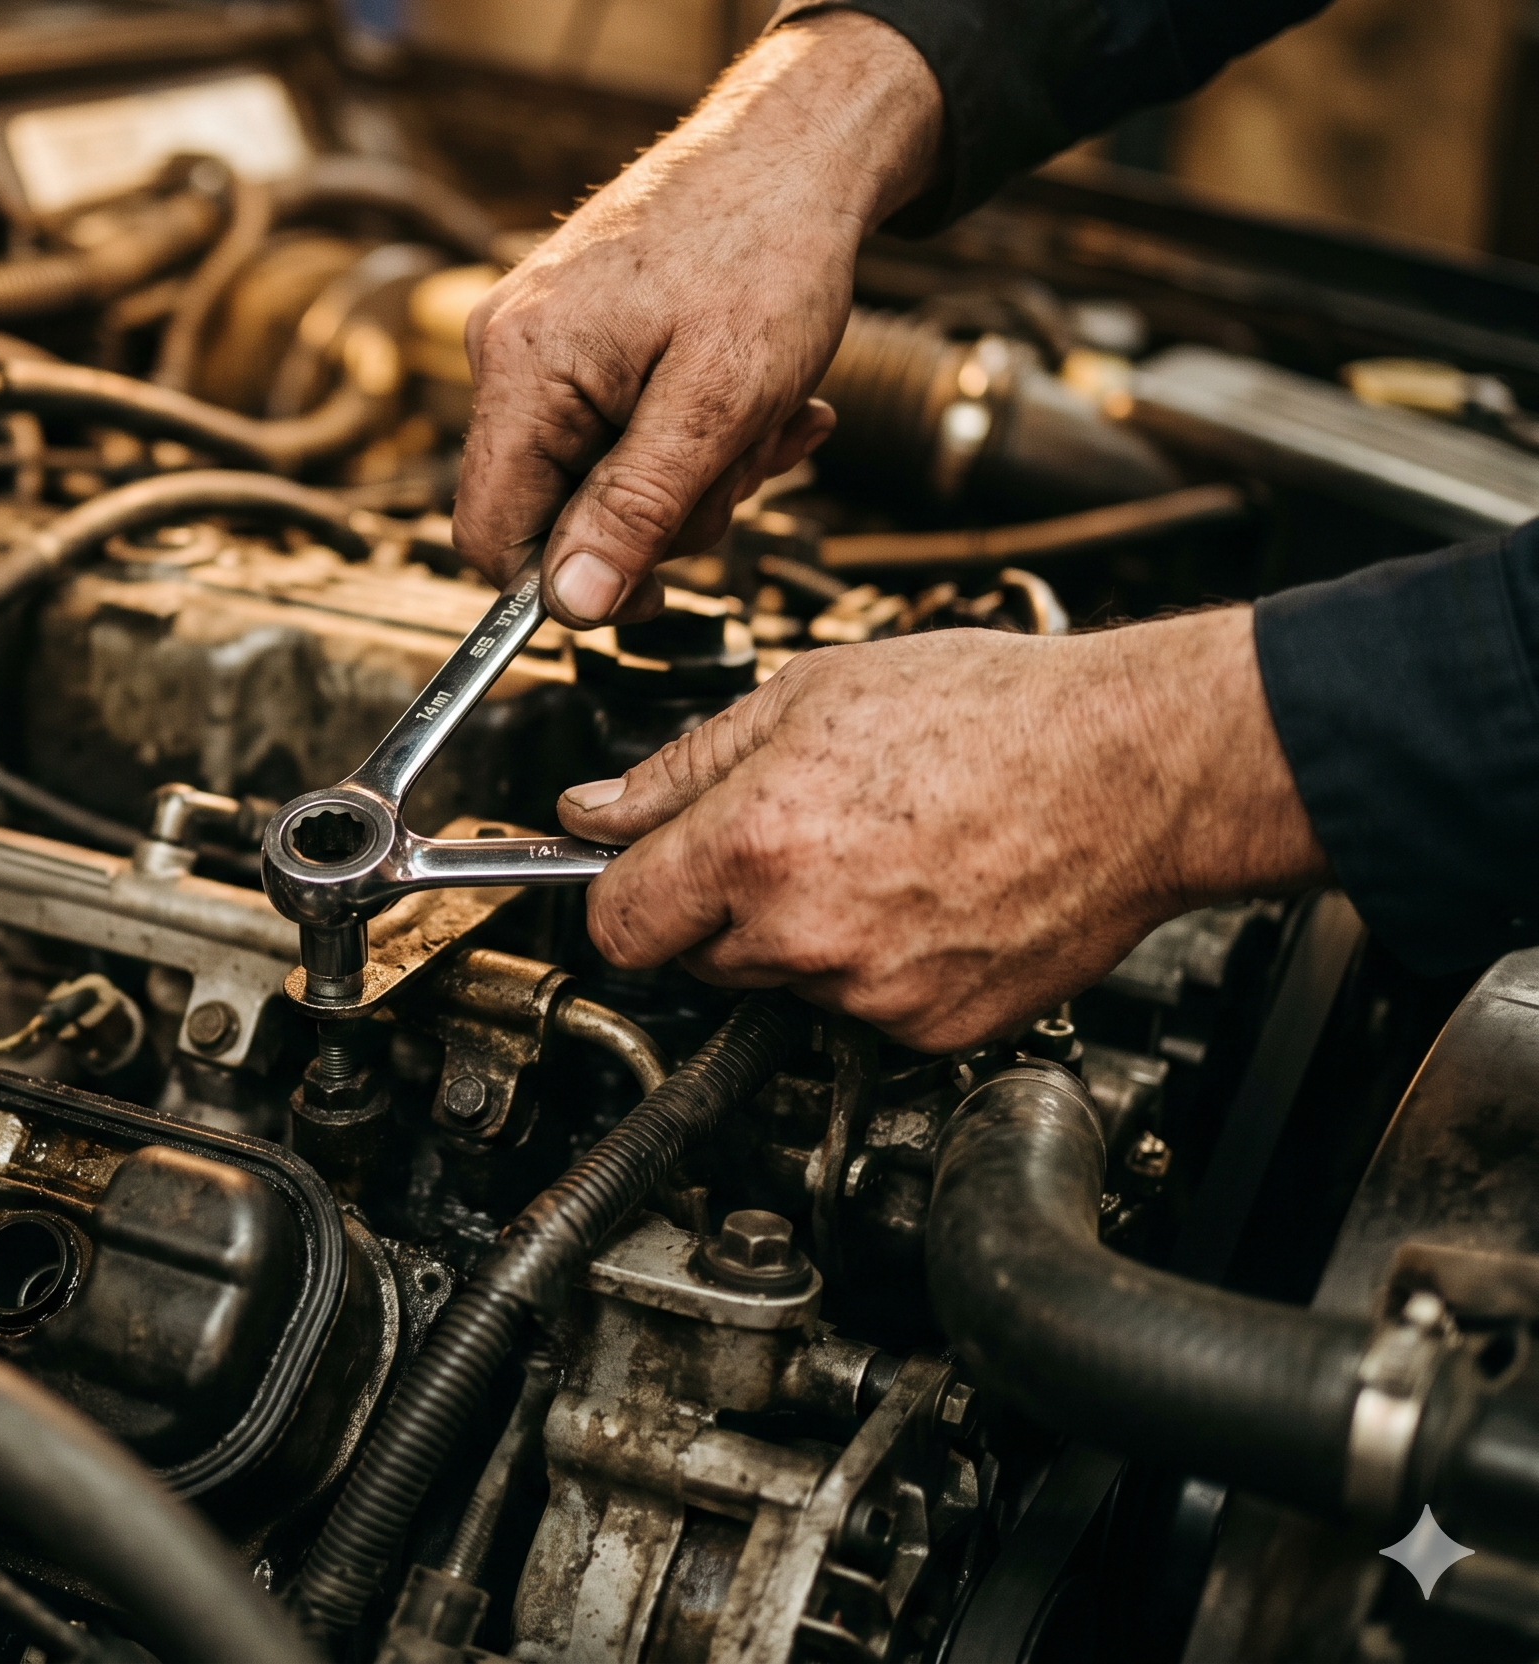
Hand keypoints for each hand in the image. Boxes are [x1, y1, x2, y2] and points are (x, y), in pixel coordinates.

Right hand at [454, 10, 942, 627]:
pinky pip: (621, 425)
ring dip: (696, 474)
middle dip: (662, 516)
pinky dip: (694, 432)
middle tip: (749, 470)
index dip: (566, 586)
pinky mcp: (580, 334)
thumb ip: (637, 507)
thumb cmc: (770, 252)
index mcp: (523, 370)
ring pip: (600, 474)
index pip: (492, 535)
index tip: (655, 594)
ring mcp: (543, 340)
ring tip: (772, 418)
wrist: (801, 143)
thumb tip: (572, 605)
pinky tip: (758, 401)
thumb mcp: (719, 403)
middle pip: (554, 510)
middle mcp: (509, 352)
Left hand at [557, 607, 1329, 1049]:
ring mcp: (872, 992)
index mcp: (755, 842)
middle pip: (698, 956)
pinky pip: (861, 1009)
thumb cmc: (990, 713)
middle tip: (794, 834)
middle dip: (722, 904)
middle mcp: (804, 932)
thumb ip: (679, 769)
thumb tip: (594, 812)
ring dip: (801, 933)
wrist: (1133, 767)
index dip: (617, 897)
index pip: (618, 924)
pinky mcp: (933, 1029)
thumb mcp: (805, 696)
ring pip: (782, 981)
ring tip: (877, 853)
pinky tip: (924, 895)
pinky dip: (876, 965)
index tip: (631, 880)